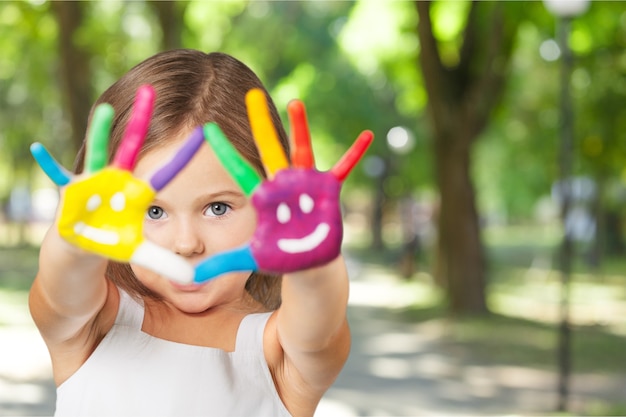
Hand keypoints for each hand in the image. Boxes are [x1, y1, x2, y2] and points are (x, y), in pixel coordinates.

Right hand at [30, 85, 203, 283]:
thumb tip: (193, 281)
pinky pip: (57, 177)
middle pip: (132, 146)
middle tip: (150, 90)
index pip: (166, 172)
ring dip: (99, 133)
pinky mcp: (71, 193)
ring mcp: (94, 183)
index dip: (183, 157)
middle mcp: (118, 180)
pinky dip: (48, 165)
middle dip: (140, 120)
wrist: (82, 247)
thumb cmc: (112, 242)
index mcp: (137, 192)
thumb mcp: (140, 253)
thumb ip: (164, 263)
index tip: (205, 131)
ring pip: (98, 153)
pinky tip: (38, 148)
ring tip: (104, 111)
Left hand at [195, 89, 372, 281]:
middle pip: (268, 149)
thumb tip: (188, 277)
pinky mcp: (326, 190)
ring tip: (295, 103)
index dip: (225, 151)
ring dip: (300, 128)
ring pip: (301, 151)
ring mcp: (304, 184)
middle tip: (251, 95)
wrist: (306, 261)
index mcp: (262, 196)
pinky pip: (343, 168)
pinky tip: (367, 135)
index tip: (207, 128)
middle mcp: (281, 184)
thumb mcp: (247, 258)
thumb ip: (219, 263)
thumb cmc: (278, 256)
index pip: (238, 170)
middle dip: (260, 124)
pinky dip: (355, 153)